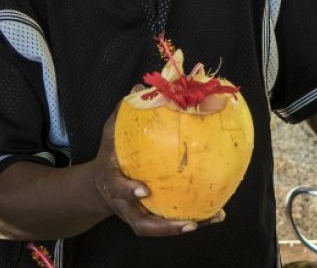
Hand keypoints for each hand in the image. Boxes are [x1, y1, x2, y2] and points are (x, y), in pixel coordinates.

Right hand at [92, 108, 225, 235]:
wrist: (99, 187)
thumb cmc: (110, 155)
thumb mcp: (110, 134)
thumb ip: (123, 113)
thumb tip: (140, 88)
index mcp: (113, 182)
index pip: (118, 188)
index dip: (129, 190)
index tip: (144, 189)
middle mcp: (125, 205)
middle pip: (141, 223)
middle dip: (163, 226)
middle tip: (187, 223)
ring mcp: (137, 215)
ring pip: (158, 229)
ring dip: (182, 227)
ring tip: (208, 219)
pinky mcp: (150, 219)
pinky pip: (170, 224)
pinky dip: (193, 221)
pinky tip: (216, 214)